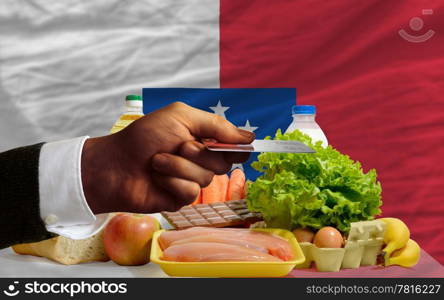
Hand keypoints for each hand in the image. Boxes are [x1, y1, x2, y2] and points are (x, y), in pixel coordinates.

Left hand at [81, 102, 253, 212]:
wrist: (114, 164)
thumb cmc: (143, 136)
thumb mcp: (180, 117)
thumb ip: (216, 125)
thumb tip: (249, 136)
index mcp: (203, 138)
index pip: (234, 146)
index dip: (237, 146)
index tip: (234, 146)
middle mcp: (200, 160)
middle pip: (224, 163)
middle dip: (199, 153)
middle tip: (178, 146)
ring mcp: (191, 180)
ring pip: (206, 178)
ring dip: (179, 167)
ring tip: (157, 162)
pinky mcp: (180, 198)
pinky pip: (190, 192)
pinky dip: (172, 183)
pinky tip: (157, 179)